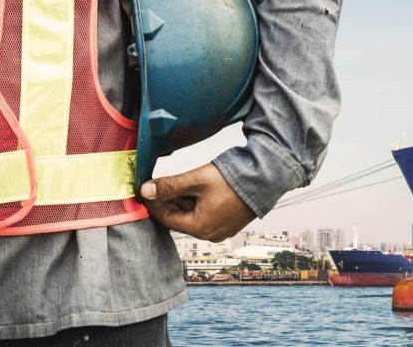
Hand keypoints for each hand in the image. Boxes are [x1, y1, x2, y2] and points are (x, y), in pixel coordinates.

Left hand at [140, 162, 256, 241]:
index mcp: (201, 228)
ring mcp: (223, 229)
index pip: (167, 218)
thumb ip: (170, 185)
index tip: (145, 190)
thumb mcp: (197, 180)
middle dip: (169, 201)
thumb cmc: (234, 180)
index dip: (154, 204)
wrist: (267, 177)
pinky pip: (207, 214)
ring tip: (177, 183)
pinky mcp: (231, 221)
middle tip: (159, 184)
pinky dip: (198, 203)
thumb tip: (145, 191)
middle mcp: (211, 234)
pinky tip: (195, 188)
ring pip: (194, 215)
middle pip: (181, 218)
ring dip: (183, 201)